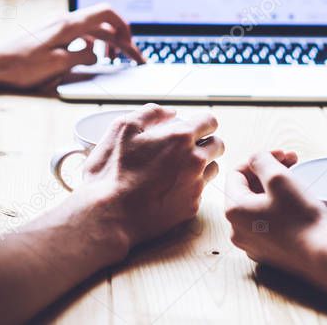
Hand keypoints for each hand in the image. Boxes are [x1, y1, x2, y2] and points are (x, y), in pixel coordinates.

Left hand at [0, 3, 146, 88]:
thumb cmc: (20, 65)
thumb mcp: (57, 66)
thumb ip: (82, 58)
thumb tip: (97, 56)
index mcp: (69, 25)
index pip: (106, 14)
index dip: (124, 26)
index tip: (132, 43)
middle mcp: (64, 21)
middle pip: (102, 24)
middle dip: (121, 40)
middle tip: (134, 58)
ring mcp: (57, 26)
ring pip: (91, 30)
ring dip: (107, 43)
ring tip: (114, 60)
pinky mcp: (51, 33)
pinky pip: (78, 35)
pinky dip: (91, 44)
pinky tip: (89, 58)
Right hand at [77, 104, 224, 248]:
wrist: (108, 214)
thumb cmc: (112, 170)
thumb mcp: (123, 128)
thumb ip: (151, 113)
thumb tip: (171, 112)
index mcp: (180, 138)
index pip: (210, 121)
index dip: (201, 122)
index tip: (192, 128)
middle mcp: (195, 161)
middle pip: (218, 145)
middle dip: (206, 143)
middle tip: (186, 148)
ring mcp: (195, 185)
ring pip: (213, 169)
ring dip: (202, 166)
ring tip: (178, 169)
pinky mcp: (190, 207)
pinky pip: (200, 192)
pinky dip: (190, 188)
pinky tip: (169, 189)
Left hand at [226, 151, 326, 318]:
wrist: (322, 255)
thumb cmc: (300, 217)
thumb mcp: (279, 178)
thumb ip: (261, 161)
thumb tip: (255, 159)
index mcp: (233, 211)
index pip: (236, 174)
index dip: (259, 160)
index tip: (281, 155)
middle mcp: (236, 230)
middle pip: (247, 190)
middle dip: (268, 172)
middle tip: (291, 162)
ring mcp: (251, 243)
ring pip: (257, 206)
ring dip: (274, 189)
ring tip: (295, 179)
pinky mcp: (268, 252)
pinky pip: (266, 223)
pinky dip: (277, 208)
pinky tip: (294, 203)